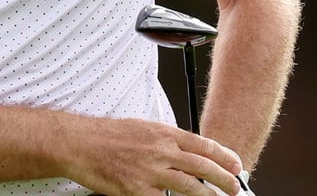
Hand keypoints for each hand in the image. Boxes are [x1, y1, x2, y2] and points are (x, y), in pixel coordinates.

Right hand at [60, 117, 244, 195]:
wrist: (81, 144)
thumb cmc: (107, 135)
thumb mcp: (142, 128)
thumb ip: (165, 140)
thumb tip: (186, 151)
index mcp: (163, 133)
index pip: (203, 145)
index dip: (223, 156)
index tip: (235, 165)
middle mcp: (161, 151)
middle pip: (202, 167)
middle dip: (223, 179)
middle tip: (235, 187)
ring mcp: (150, 172)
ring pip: (189, 186)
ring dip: (207, 195)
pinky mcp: (138, 190)